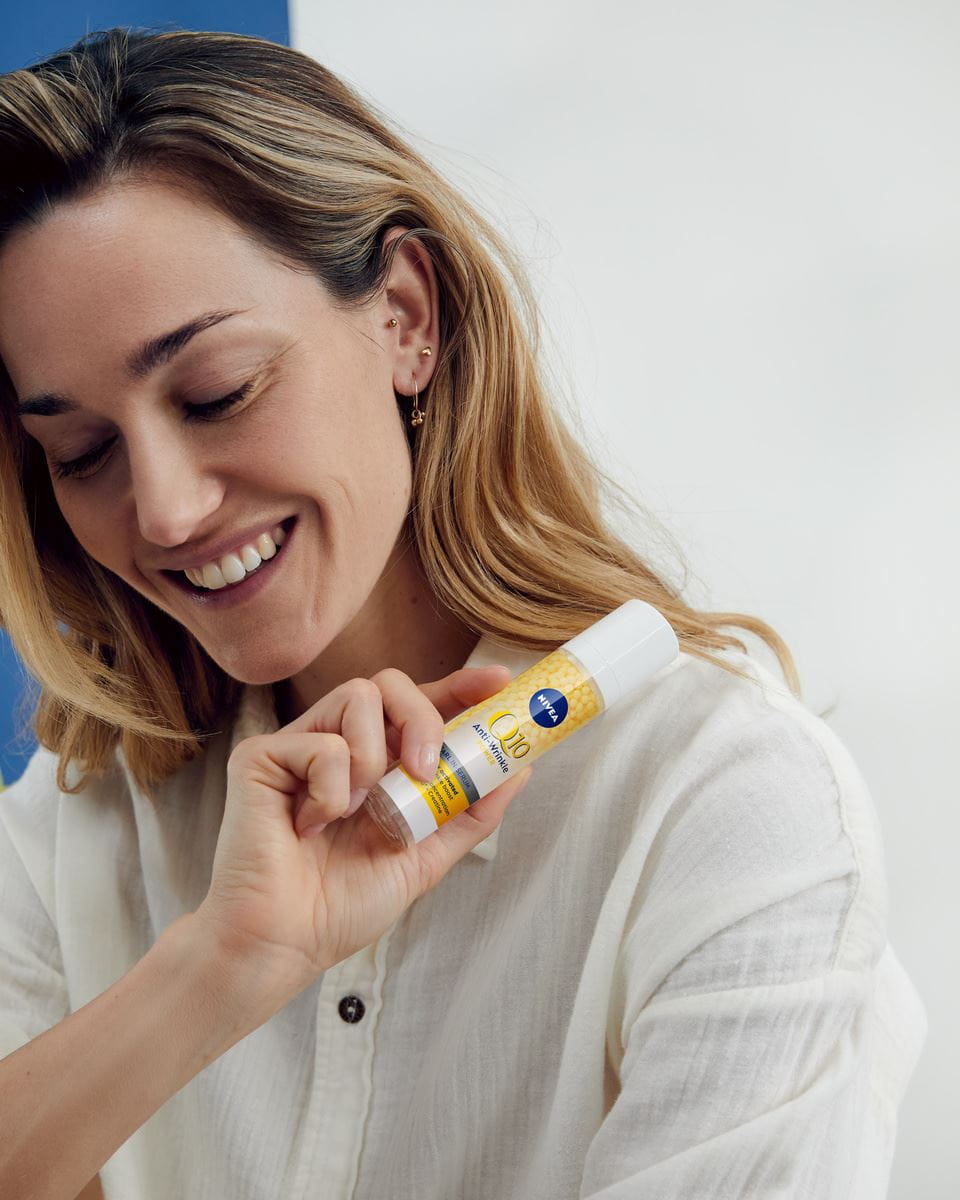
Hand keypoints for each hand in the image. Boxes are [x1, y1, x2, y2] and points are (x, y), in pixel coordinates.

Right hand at [194, 665, 531, 1010]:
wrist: (284, 943)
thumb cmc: (341, 906)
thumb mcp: (424, 857)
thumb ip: (468, 813)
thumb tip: (520, 771)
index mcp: (378, 764)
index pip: (420, 705)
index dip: (460, 686)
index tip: (499, 681)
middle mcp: (339, 744)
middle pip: (391, 684)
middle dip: (423, 717)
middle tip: (427, 769)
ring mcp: (299, 746)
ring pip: (358, 695)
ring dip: (374, 757)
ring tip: (358, 809)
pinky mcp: (261, 756)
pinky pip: (320, 741)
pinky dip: (332, 788)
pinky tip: (314, 825)